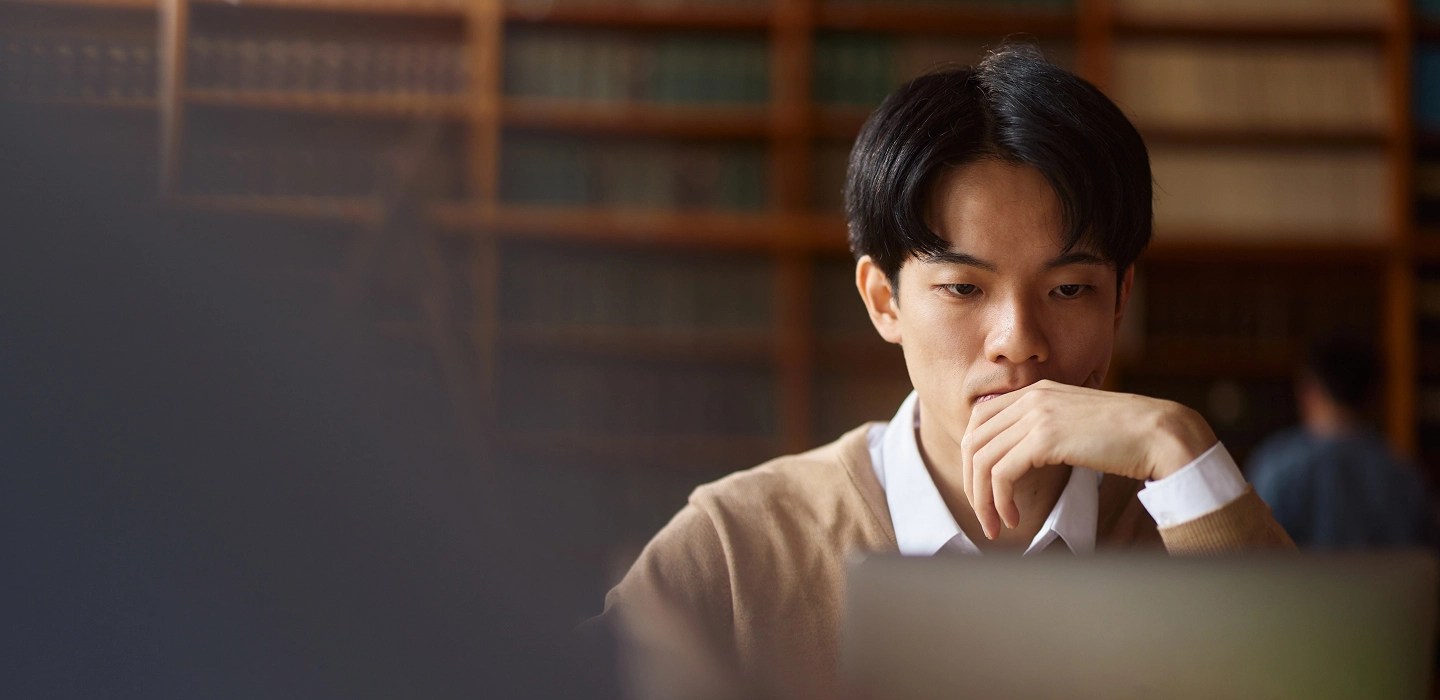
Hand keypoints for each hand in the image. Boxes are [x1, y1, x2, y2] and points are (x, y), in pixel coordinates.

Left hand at [960, 380, 1216, 539]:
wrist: (1160, 433)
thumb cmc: (1126, 437)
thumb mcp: (1074, 424)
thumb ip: (1046, 431)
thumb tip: (1021, 459)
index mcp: (1035, 391)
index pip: (980, 421)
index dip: (974, 458)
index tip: (982, 489)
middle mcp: (1031, 397)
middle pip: (974, 441)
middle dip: (972, 483)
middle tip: (983, 515)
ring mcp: (1036, 415)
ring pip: (983, 460)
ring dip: (983, 499)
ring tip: (996, 525)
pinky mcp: (1045, 438)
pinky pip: (1002, 473)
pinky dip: (1000, 500)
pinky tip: (1013, 518)